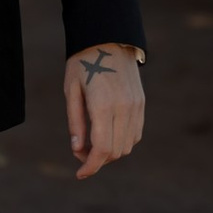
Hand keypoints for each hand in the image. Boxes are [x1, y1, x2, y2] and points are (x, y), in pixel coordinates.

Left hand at [64, 43, 144, 178]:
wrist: (109, 38)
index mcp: (103, 105)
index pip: (102, 148)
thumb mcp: (71, 90)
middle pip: (115, 152)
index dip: (91, 166)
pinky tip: (107, 134)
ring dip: (110, 152)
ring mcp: (136, 106)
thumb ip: (75, 121)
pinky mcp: (141, 104)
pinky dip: (122, 141)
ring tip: (92, 143)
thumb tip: (77, 149)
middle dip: (97, 160)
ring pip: (128, 146)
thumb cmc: (84, 62)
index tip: (80, 174)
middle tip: (80, 153)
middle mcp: (124, 108)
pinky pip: (135, 134)